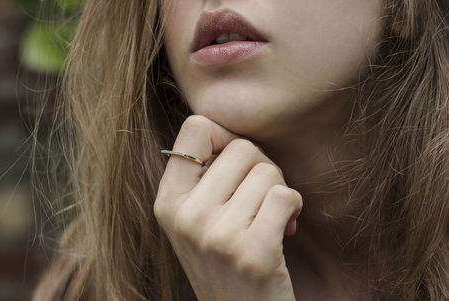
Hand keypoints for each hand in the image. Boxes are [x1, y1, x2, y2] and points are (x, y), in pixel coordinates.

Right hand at [154, 115, 302, 300]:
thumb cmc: (225, 260)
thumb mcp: (196, 219)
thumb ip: (203, 176)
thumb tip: (229, 129)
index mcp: (167, 201)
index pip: (196, 126)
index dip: (226, 137)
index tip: (236, 165)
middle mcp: (185, 216)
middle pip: (241, 147)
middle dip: (261, 167)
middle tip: (259, 198)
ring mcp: (215, 235)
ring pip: (267, 171)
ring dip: (279, 190)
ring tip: (270, 219)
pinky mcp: (251, 252)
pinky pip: (284, 195)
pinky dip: (294, 206)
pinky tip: (286, 227)